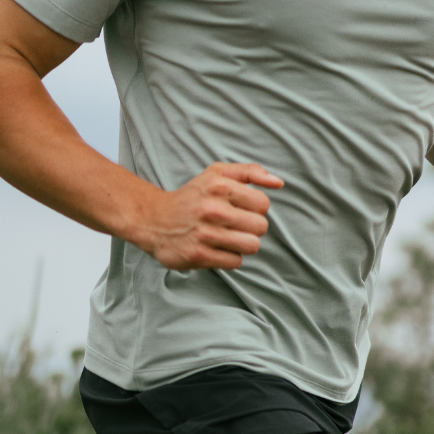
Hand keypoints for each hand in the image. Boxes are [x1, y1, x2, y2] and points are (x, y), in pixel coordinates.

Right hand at [139, 162, 283, 270]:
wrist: (154, 219)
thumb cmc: (192, 196)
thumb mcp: (217, 174)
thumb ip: (250, 172)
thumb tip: (278, 183)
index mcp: (220, 186)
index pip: (263, 204)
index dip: (255, 208)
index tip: (241, 208)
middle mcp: (213, 209)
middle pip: (261, 227)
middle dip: (251, 227)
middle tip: (234, 224)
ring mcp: (205, 234)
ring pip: (251, 246)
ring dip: (243, 243)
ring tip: (228, 237)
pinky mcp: (198, 255)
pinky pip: (235, 261)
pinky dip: (229, 257)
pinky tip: (216, 247)